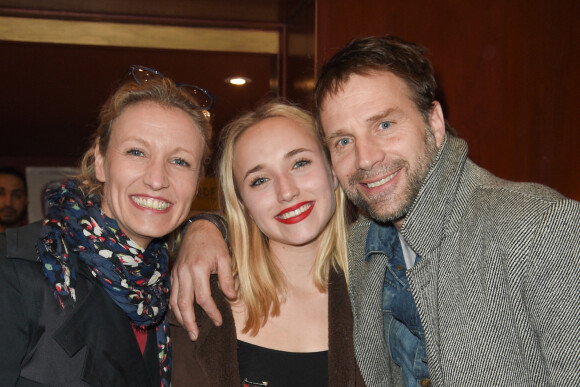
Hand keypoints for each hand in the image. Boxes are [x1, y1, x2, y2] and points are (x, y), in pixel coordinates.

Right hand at [170, 218, 235, 340]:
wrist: (199, 228)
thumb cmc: (214, 243)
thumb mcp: (225, 258)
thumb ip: (227, 279)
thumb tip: (231, 297)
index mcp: (198, 269)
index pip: (203, 298)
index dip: (211, 312)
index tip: (218, 321)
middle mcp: (184, 273)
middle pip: (184, 304)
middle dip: (189, 322)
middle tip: (195, 336)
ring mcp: (176, 273)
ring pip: (174, 301)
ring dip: (180, 317)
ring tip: (188, 330)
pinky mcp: (173, 273)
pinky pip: (172, 294)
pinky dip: (175, 307)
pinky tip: (181, 315)